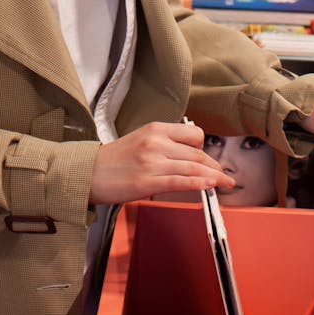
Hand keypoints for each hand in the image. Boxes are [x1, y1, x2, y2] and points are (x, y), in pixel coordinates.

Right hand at [89, 121, 234, 204]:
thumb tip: (189, 158)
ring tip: (226, 184)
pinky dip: (198, 183)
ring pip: (192, 167)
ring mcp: (151, 161)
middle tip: (226, 176)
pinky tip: (210, 186)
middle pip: (196, 153)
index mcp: (155, 128)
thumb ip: (164, 145)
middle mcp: (155, 142)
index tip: (210, 161)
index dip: (205, 149)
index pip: (193, 135)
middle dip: (214, 166)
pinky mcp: (146, 180)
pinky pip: (179, 181)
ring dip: (214, 177)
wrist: (87, 172)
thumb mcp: (140, 140)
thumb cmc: (113, 160)